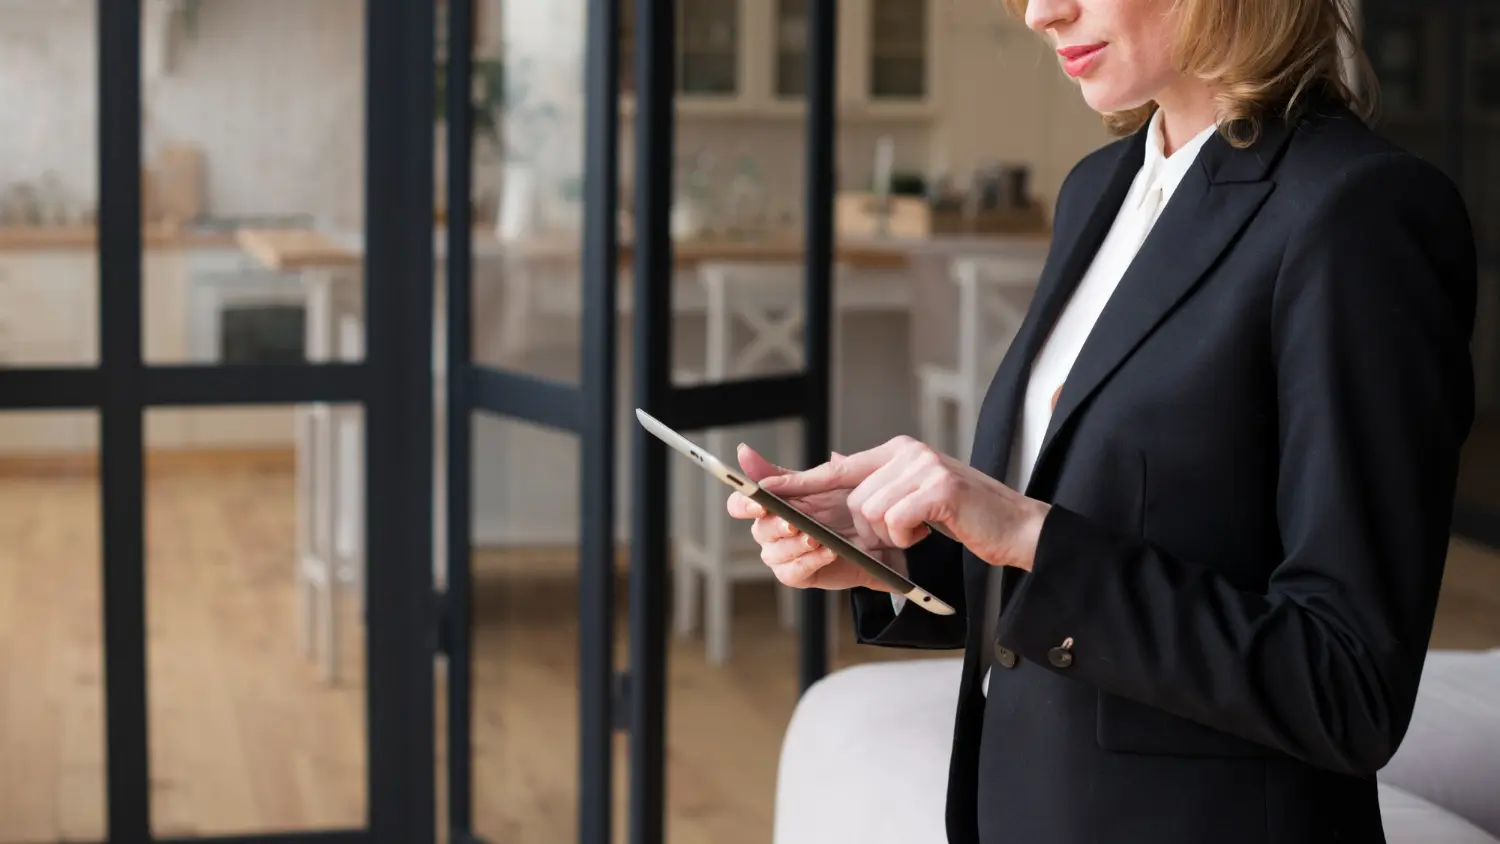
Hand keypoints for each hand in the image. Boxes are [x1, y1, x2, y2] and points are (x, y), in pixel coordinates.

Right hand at [726, 444, 910, 592]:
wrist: (881, 531)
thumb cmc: (848, 504)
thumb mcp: (819, 480)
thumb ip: (781, 473)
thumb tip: (743, 452)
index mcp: (773, 504)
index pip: (741, 504)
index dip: (744, 504)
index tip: (760, 503)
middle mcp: (773, 530)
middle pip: (758, 530)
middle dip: (776, 526)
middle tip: (794, 523)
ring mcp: (784, 554)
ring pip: (773, 554)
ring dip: (795, 545)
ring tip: (818, 538)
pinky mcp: (799, 575)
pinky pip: (792, 573)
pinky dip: (809, 562)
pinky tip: (828, 551)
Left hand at [758, 435, 1050, 571]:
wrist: (1017, 528)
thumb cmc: (964, 519)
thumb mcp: (913, 500)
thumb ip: (873, 488)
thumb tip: (828, 466)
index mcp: (898, 452)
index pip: (836, 468)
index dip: (797, 481)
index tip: (758, 490)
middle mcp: (908, 452)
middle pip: (852, 499)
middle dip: (864, 527)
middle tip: (891, 531)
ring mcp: (925, 466)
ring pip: (871, 513)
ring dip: (893, 535)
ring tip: (925, 528)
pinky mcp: (940, 488)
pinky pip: (896, 522)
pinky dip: (910, 536)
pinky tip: (934, 528)